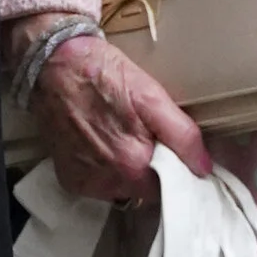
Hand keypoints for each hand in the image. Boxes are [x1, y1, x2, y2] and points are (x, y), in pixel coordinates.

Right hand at [9, 13, 210, 202]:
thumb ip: (181, 134)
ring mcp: (86, 184)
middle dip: (151, 169)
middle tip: (145, 137)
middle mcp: (108, 182)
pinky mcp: (69, 180)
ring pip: (122, 189)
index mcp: (133, 164)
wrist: (52, 66)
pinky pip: (98, 185)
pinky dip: (104, 171)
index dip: (176, 172)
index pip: (170, 189)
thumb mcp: (151, 96)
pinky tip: (101, 144)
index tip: (175, 155)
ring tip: (120, 136)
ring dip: (127, 172)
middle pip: (145, 190)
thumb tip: (204, 167)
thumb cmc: (104, 74)